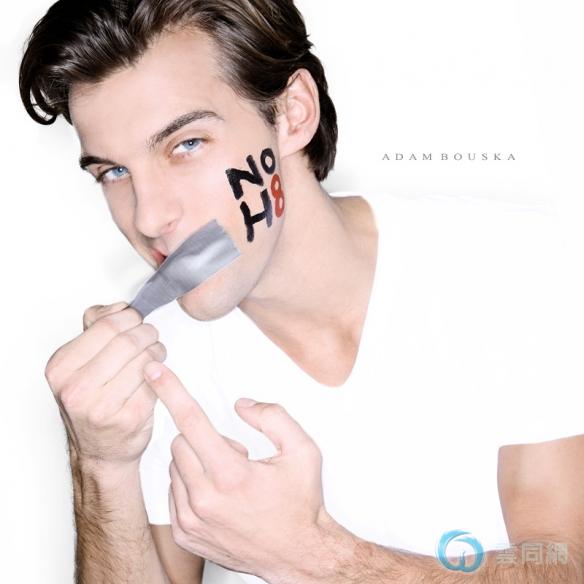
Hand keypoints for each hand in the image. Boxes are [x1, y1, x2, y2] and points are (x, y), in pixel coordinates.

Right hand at [44, 301, 166, 469]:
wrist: (101, 450)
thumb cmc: (93, 402)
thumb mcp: (81, 362)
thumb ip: (96, 327)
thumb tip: (119, 307)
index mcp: (61, 368)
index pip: (106, 326)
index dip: (129, 318)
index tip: (136, 319)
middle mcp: (77, 389)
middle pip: (128, 341)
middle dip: (147, 333)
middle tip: (151, 335)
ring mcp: (102, 407)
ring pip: (146, 359)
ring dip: (158, 351)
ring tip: (156, 353)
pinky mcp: (130, 418)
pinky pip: (156, 381)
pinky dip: (161, 373)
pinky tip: (156, 374)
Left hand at [143, 361, 329, 580]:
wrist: (298, 555)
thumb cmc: (300, 505)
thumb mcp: (302, 450)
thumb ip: (273, 417)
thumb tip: (242, 405)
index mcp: (231, 475)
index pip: (192, 420)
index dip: (171, 391)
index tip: (154, 373)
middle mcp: (205, 500)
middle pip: (180, 442)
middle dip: (202, 438)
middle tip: (234, 454)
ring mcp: (192, 521)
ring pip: (174, 466)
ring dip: (196, 461)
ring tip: (228, 478)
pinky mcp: (185, 534)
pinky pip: (173, 491)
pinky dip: (189, 484)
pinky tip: (217, 494)